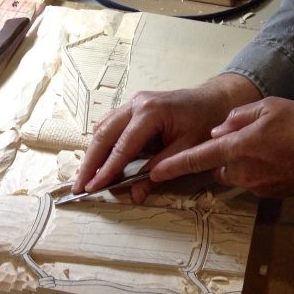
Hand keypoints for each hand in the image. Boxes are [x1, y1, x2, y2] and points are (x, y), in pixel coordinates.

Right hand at [72, 73, 260, 203]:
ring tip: (84, 176)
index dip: (106, 170)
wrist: (215, 100)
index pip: (122, 147)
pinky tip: (96, 158)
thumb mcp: (188, 149)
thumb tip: (135, 194)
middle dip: (90, 162)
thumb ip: (161, 169)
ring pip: (103, 127)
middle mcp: (137, 103)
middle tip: (79, 186)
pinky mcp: (134, 105)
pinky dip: (101, 141)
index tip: (92, 188)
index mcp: (151, 112)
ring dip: (92, 152)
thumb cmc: (206, 122)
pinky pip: (110, 123)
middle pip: (104, 135)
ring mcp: (133, 101)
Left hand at [150, 97, 293, 197]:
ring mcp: (257, 184)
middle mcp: (243, 170)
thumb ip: (238, 116)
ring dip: (240, 160)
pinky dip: (257, 168)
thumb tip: (219, 127)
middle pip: (217, 165)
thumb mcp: (269, 107)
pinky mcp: (270, 192)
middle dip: (221, 153)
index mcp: (239, 147)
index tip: (153, 172)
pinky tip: (276, 155)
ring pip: (235, 172)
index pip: (197, 158)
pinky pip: (252, 179)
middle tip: (244, 136)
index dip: (173, 165)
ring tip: (267, 144)